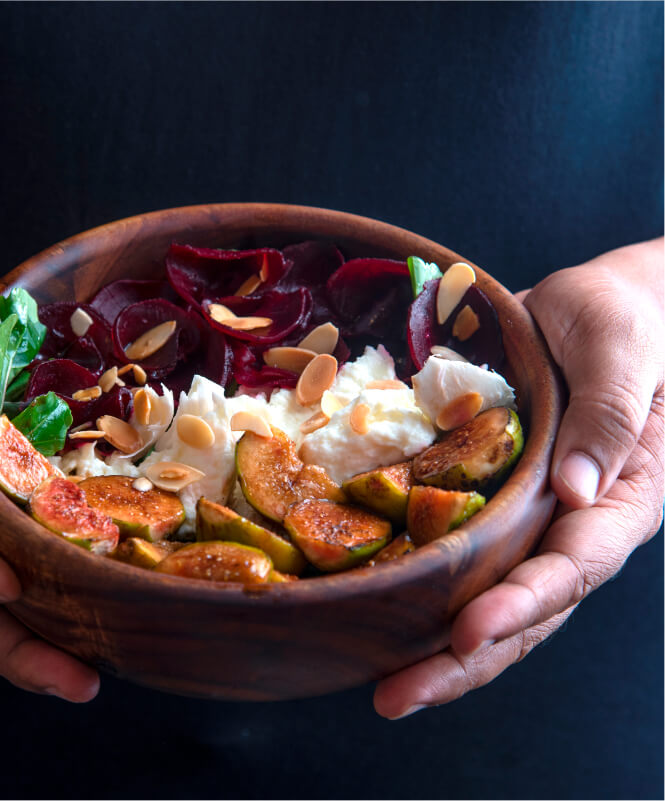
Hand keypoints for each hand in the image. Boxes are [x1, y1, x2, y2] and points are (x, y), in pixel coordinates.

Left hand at [374, 237, 663, 718]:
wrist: (593, 304)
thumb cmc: (623, 318)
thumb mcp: (623, 348)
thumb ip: (612, 414)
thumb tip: (578, 492)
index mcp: (622, 496)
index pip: (573, 566)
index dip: (522, 604)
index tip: (470, 633)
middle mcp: (573, 522)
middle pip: (526, 609)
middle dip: (463, 659)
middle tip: (396, 697)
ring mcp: (530, 516)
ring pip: (489, 597)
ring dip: (437, 647)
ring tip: (383, 689)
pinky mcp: (492, 498)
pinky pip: (462, 554)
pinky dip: (426, 590)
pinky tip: (380, 619)